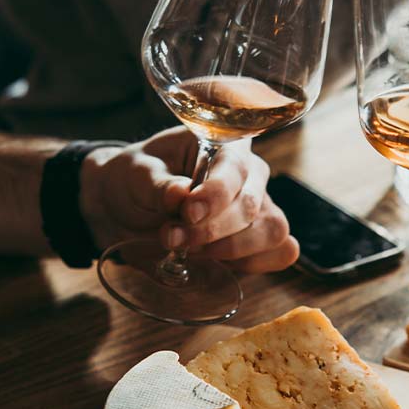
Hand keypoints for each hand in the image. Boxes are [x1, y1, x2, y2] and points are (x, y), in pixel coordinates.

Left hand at [78, 127, 297, 272]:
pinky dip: (253, 264)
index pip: (236, 169)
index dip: (216, 194)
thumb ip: (157, 183)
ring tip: (188, 249)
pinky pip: (280, 252)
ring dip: (230, 250)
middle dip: (211, 230)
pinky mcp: (258, 237)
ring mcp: (260, 206)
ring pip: (271, 231)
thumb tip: (180, 194)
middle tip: (170, 236)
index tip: (188, 213)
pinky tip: (218, 261)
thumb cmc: (136, 179)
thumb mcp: (135, 172)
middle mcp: (250, 173)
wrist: (129, 206)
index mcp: (223, 144)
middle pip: (253, 206)